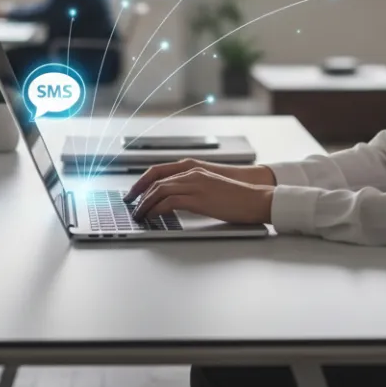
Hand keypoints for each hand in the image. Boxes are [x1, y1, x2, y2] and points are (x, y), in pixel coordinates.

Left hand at [125, 158, 274, 201]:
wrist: (255, 199)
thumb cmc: (237, 197)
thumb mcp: (211, 188)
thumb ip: (193, 189)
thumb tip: (175, 200)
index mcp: (194, 169)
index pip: (159, 171)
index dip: (143, 181)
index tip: (133, 192)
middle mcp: (192, 173)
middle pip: (155, 179)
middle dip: (138, 193)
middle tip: (130, 205)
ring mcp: (195, 184)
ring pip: (159, 190)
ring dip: (145, 203)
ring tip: (138, 214)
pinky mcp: (198, 198)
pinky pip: (169, 201)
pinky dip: (156, 209)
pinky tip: (152, 217)